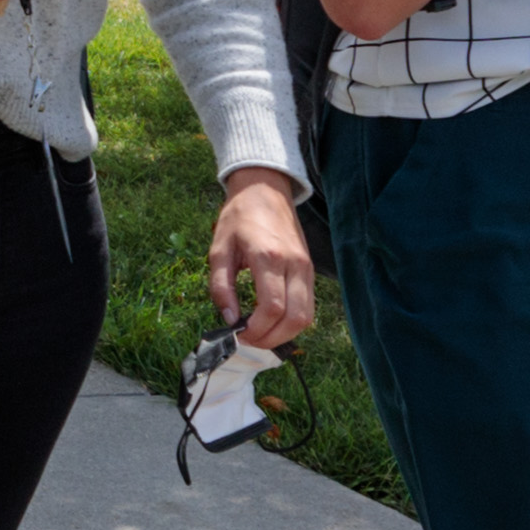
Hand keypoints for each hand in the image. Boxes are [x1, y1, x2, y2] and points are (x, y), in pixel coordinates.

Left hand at [208, 167, 316, 352]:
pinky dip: (293, 321)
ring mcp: (306, 267)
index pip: (272, 307)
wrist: (264, 190)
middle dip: (271, 338)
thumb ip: (221, 287)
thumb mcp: (218, 249)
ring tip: (260, 334)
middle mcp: (294, 264)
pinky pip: (309, 305)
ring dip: (285, 334)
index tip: (238, 334)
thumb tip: (230, 319)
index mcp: (268, 257)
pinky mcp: (310, 269)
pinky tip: (272, 321)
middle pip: (295, 318)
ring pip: (306, 316)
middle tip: (248, 340)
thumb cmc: (238, 217)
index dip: (256, 330)